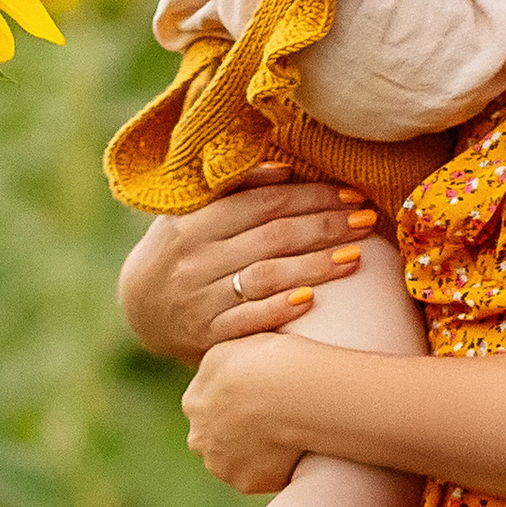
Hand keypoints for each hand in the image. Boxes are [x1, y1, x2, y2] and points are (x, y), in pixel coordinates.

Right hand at [116, 167, 377, 362]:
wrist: (139, 310)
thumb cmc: (178, 251)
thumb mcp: (190, 213)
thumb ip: (232, 191)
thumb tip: (282, 170)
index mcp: (192, 222)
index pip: (261, 203)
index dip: (309, 197)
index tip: (349, 194)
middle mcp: (194, 259)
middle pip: (272, 237)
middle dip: (325, 226)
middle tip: (365, 220)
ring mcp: (200, 299)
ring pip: (265, 277)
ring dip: (314, 266)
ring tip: (355, 257)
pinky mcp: (206, 335)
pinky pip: (247, 321)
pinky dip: (278, 309)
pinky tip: (311, 300)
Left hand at [181, 335, 323, 493]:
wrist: (293, 394)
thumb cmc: (267, 362)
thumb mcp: (230, 349)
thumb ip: (215, 371)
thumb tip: (218, 382)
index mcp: (193, 403)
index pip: (206, 407)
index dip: (231, 403)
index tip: (255, 399)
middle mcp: (200, 439)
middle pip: (216, 438)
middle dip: (236, 433)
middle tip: (270, 421)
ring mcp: (223, 466)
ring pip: (236, 462)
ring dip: (253, 455)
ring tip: (284, 440)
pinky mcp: (249, 484)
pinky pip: (261, 478)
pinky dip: (273, 470)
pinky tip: (292, 454)